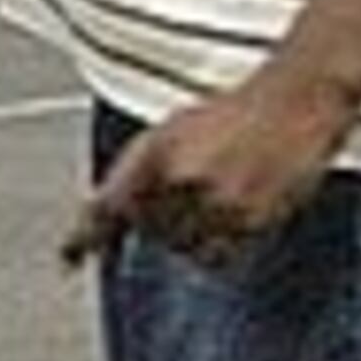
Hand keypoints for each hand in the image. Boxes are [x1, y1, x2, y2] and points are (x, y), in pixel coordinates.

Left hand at [60, 69, 360, 270]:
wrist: (294, 102)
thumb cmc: (232, 115)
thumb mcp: (172, 131)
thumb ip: (141, 171)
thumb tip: (111, 213)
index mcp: (154, 150)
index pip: (109, 203)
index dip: (84, 234)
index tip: (67, 257)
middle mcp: (180, 177)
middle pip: (148, 229)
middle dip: (156, 222)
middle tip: (186, 197)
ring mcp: (216, 201)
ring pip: (182, 247)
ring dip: (188, 236)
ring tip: (214, 199)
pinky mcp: (250, 219)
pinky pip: (218, 255)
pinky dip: (217, 247)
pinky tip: (231, 216)